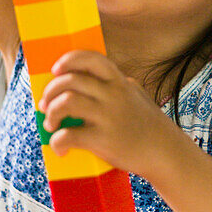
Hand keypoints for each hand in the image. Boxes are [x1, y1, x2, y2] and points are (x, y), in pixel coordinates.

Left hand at [40, 51, 171, 175]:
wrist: (165, 153)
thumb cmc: (149, 125)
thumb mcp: (136, 95)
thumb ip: (115, 86)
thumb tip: (87, 82)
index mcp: (119, 82)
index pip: (91, 59)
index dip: (69, 60)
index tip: (56, 70)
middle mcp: (113, 94)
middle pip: (70, 80)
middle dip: (51, 91)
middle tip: (45, 104)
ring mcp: (108, 116)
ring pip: (66, 102)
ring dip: (51, 112)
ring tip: (51, 124)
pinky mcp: (103, 140)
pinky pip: (69, 135)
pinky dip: (57, 142)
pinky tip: (60, 148)